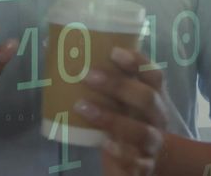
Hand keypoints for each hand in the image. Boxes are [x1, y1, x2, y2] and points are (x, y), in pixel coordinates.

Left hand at [74, 47, 167, 175]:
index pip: (153, 74)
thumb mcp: (118, 100)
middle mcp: (158, 116)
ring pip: (141, 131)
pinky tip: (105, 143)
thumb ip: (100, 79)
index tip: (113, 52)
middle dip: (117, 85)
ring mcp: (152, 142)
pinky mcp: (144, 165)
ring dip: (111, 118)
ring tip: (82, 107)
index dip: (137, 62)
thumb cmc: (125, 120)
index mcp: (154, 95)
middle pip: (146, 98)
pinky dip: (122, 152)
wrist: (139, 160)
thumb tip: (53, 47)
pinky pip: (137, 161)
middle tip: (87, 75)